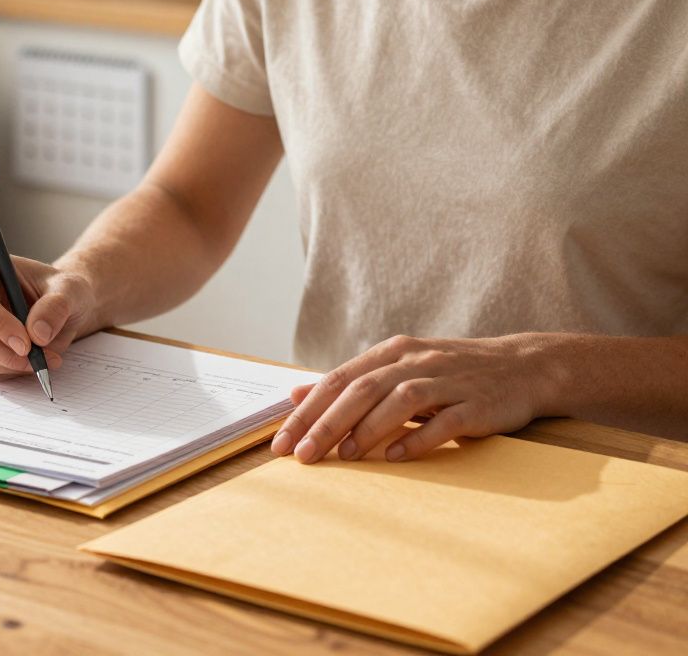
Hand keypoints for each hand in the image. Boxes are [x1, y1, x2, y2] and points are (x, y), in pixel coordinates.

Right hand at [0, 250, 96, 376]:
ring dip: (9, 364)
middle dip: (3, 352)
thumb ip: (56, 306)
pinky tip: (30, 361)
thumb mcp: (70, 290)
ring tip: (44, 359)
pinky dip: (8, 370)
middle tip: (37, 359)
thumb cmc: (59, 290)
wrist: (59, 306)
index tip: (27, 344)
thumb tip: (37, 334)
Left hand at [271, 334, 555, 462]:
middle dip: (326, 423)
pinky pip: (445, 421)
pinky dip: (418, 438)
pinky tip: (394, 457)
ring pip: (399, 400)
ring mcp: (448, 380)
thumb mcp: (397, 370)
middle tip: (302, 456)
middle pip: (362, 389)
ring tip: (343, 456)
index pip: (338, 380)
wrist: (526, 367)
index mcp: (392, 352)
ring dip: (367, 429)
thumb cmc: (452, 374)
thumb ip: (350, 383)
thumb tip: (296, 394)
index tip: (282, 442)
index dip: (307, 411)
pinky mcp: (478, 403)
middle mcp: (416, 361)